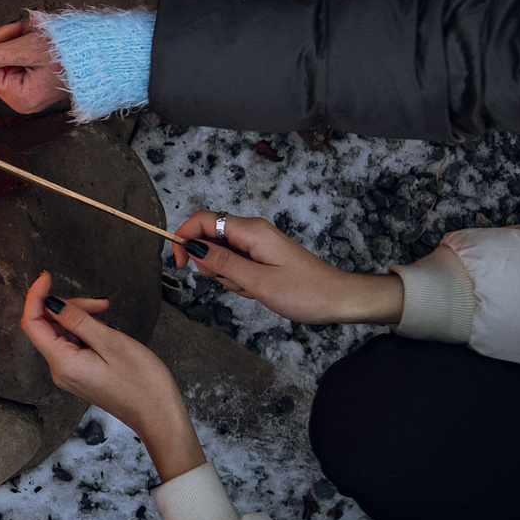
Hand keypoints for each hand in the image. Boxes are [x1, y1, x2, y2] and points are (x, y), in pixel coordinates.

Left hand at [0, 20, 68, 112]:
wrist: (105, 52)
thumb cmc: (74, 53)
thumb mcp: (26, 49)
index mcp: (19, 98)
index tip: (14, 36)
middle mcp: (22, 99)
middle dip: (9, 41)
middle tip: (30, 36)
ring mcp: (29, 90)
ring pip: (6, 56)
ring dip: (19, 40)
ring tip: (40, 39)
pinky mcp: (36, 80)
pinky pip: (19, 58)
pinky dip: (28, 44)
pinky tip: (43, 43)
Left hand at [18, 272, 203, 481]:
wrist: (159, 416)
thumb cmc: (142, 383)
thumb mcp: (111, 342)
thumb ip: (78, 320)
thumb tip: (52, 303)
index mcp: (62, 363)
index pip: (32, 323)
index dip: (35, 296)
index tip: (47, 276)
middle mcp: (60, 370)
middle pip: (49, 326)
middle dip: (70, 307)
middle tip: (101, 303)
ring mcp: (70, 373)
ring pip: (63, 333)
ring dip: (81, 317)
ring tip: (108, 314)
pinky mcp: (80, 374)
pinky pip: (74, 345)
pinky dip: (86, 331)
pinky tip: (106, 330)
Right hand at [175, 212, 402, 324]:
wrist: (339, 299)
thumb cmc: (305, 291)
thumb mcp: (257, 281)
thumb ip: (222, 263)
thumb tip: (193, 246)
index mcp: (250, 230)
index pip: (202, 220)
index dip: (183, 237)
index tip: (180, 264)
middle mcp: (252, 231)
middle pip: (209, 238)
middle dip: (211, 264)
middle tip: (235, 283)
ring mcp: (257, 243)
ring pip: (221, 254)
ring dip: (227, 276)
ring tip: (253, 288)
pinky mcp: (262, 255)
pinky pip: (236, 263)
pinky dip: (239, 278)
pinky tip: (257, 289)